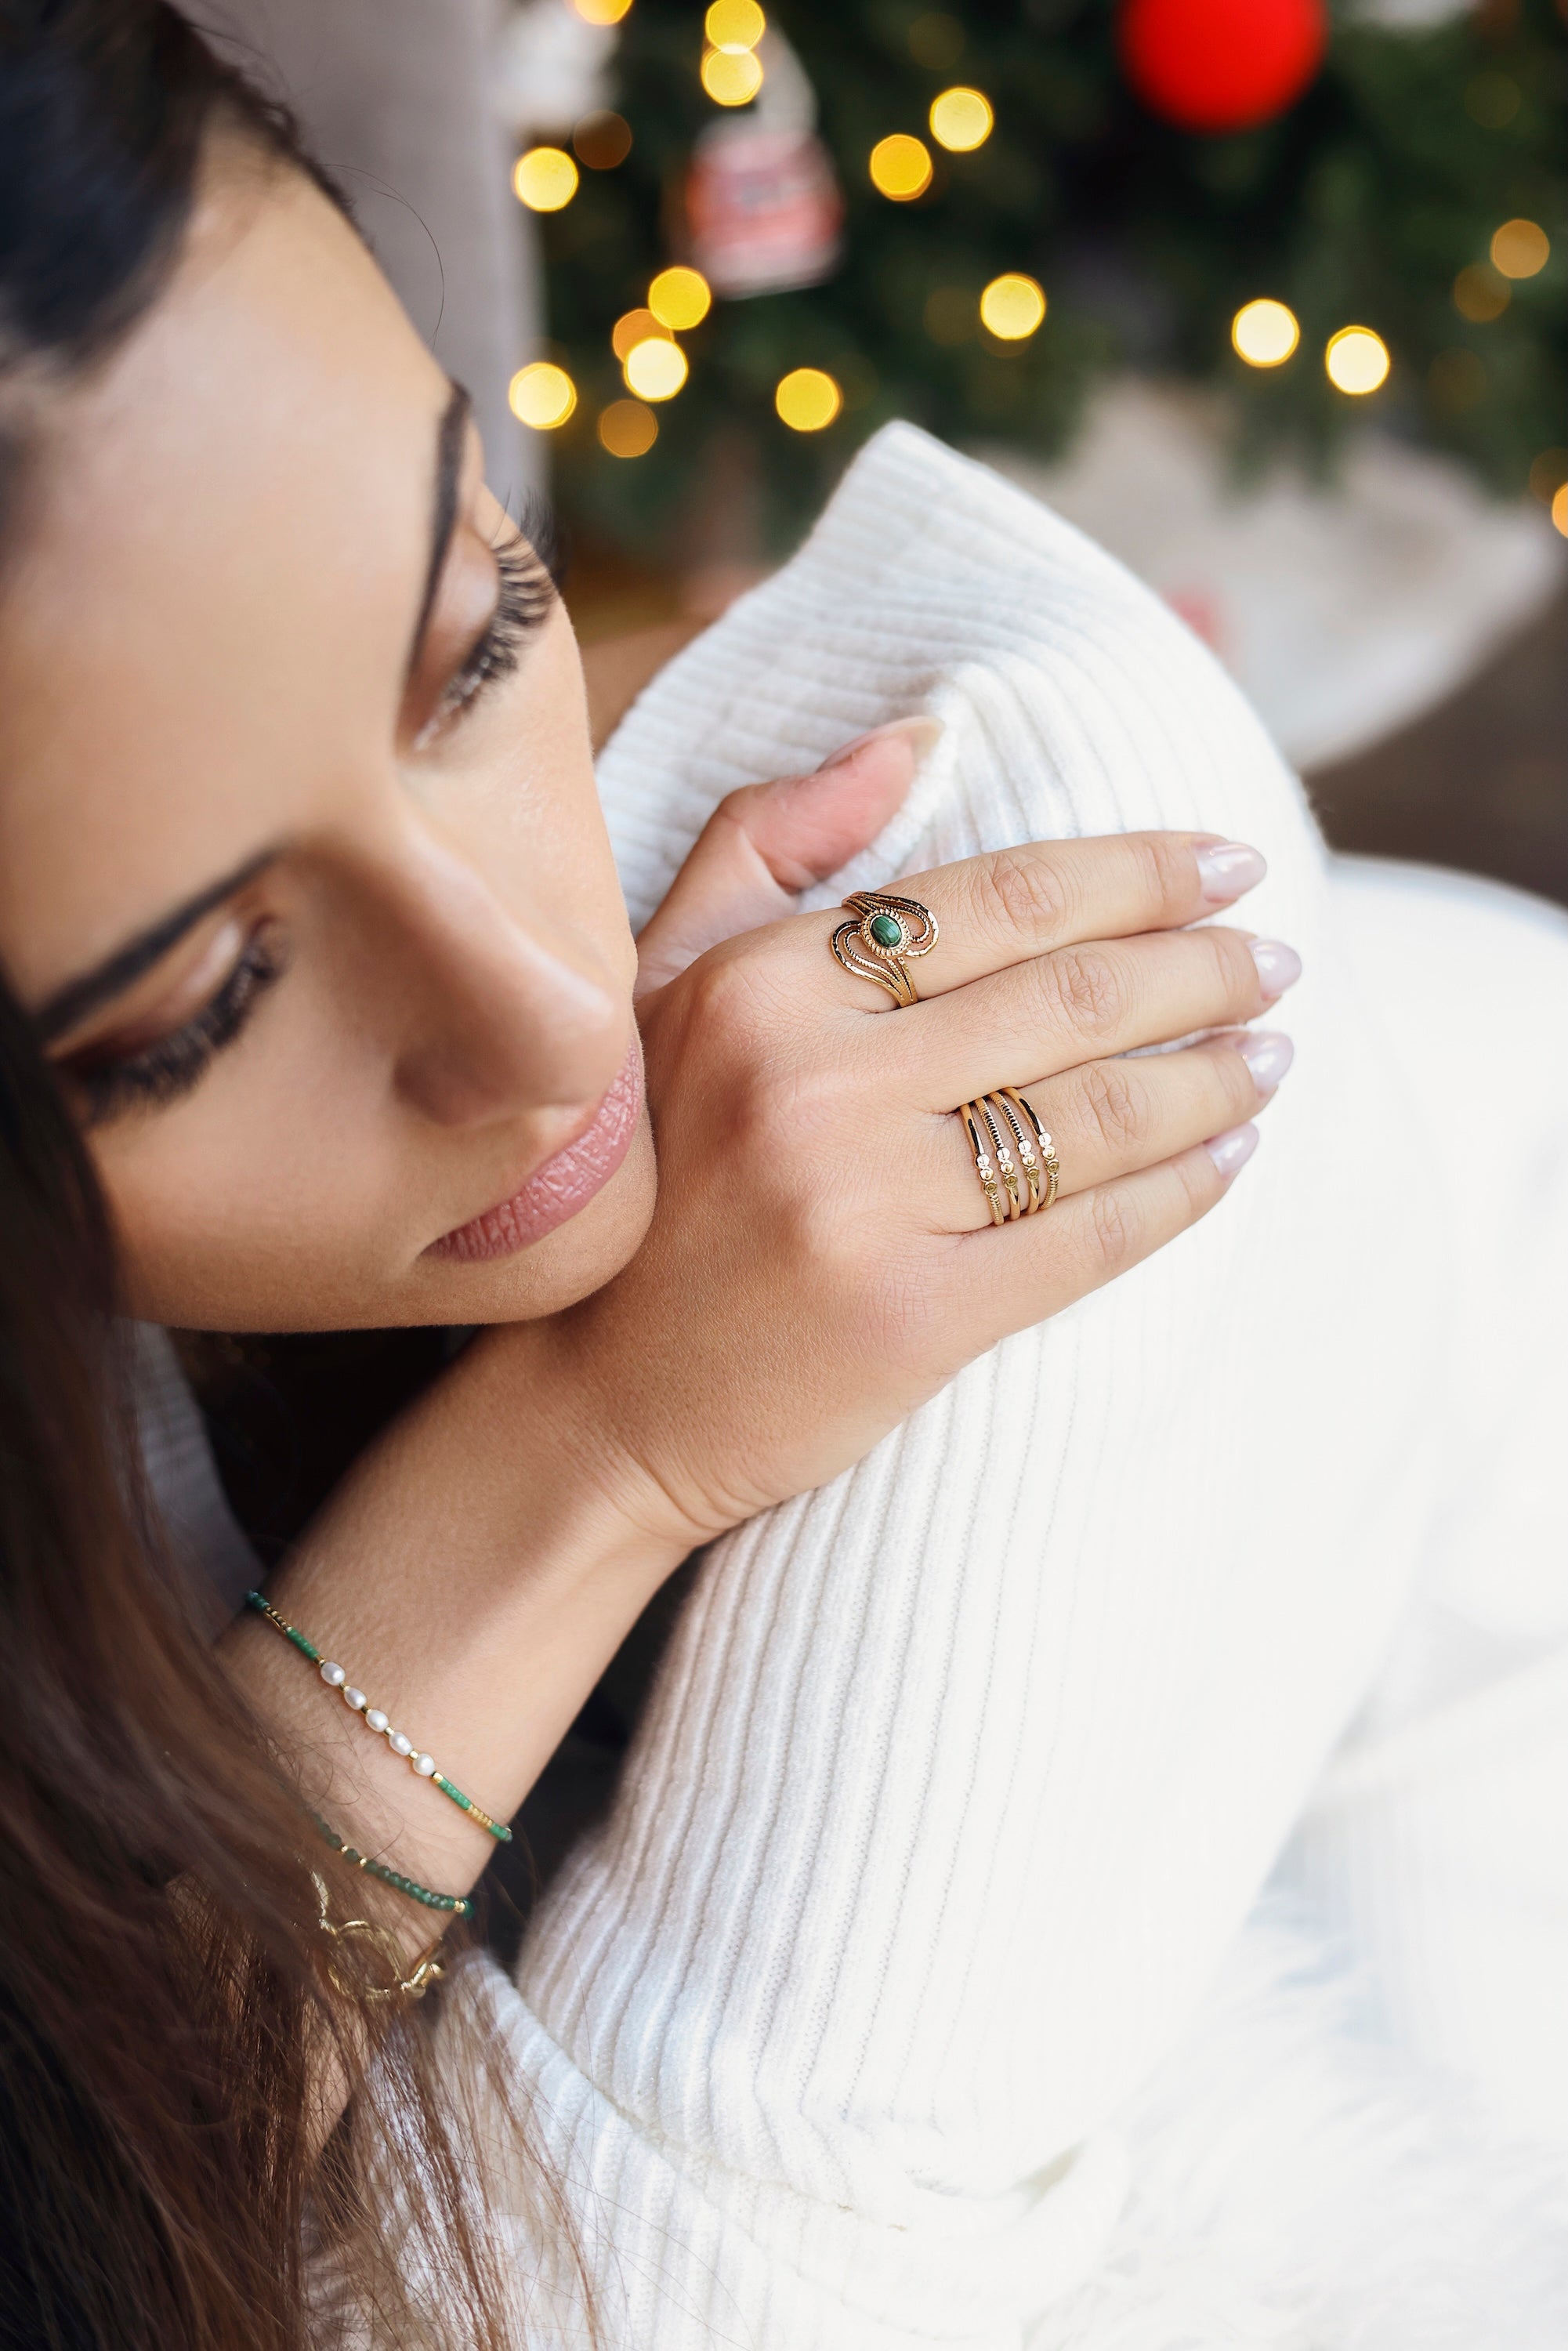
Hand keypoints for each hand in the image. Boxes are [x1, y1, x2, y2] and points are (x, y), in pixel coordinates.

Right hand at [548, 734, 1296, 1546]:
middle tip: (1276, 957)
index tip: (1225, 861)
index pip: (997, 897)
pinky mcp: (911, 1317)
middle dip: (1204, 965)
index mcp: (759, 983)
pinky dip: (1181, 1190)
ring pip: (1096, 1113)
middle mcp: (812, 1080)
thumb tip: (915, 735)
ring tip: (1273, 1051)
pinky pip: (1089, 1234)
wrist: (595, 1403)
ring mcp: (863, 1202)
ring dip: (1213, 1074)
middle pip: (1071, 995)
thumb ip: (765, 844)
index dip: (1136, 870)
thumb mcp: (658, 986)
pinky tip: (1231, 1157)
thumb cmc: (642, 1185)